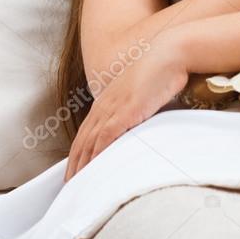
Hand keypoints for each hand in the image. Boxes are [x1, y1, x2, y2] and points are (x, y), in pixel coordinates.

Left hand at [64, 34, 188, 182]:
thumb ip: (137, 108)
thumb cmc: (161, 71)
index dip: (79, 151)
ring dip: (82, 163)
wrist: (170, 54)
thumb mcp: (144, 92)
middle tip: (69, 184)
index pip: (87, 131)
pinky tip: (93, 167)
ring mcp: (114, 107)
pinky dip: (97, 153)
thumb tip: (139, 123)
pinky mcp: (126, 111)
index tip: (75, 168)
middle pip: (83, 139)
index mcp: (108, 99)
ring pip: (90, 141)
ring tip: (77, 183)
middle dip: (74, 163)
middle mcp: (106, 104)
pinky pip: (105, 136)